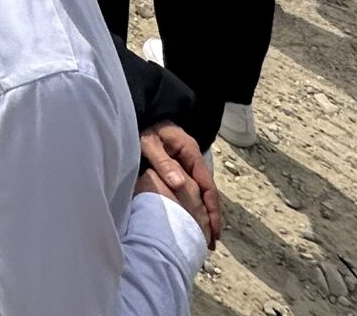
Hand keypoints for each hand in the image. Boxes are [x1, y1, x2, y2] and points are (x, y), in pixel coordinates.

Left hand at [139, 124, 222, 241]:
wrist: (142, 113)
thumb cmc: (145, 128)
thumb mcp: (150, 143)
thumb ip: (163, 161)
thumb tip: (180, 184)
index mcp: (191, 153)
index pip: (207, 184)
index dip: (212, 207)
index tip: (214, 228)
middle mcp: (193, 160)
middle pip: (208, 192)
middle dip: (212, 216)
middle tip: (212, 241)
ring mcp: (187, 164)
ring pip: (200, 192)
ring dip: (204, 213)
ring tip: (205, 236)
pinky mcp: (179, 168)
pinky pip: (191, 189)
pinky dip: (194, 205)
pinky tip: (192, 219)